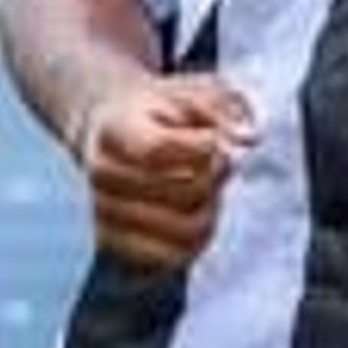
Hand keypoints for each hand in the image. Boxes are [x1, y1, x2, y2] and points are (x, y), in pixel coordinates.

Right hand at [71, 73, 257, 269]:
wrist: (112, 130)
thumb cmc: (161, 112)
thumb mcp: (194, 90)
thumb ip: (221, 108)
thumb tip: (247, 137)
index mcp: (115, 130)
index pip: (156, 149)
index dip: (202, 148)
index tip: (216, 140)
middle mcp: (100, 174)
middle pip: (182, 191)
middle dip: (215, 177)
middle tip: (218, 162)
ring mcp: (104, 213)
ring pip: (183, 228)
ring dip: (210, 208)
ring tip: (206, 187)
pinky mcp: (117, 244)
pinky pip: (171, 257)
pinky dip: (197, 240)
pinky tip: (197, 213)